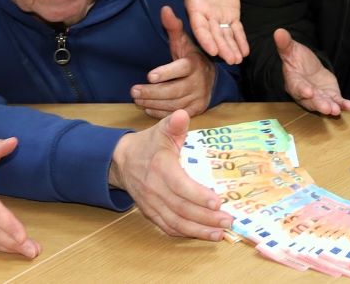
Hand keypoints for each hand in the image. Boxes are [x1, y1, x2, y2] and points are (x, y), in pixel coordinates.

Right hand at [110, 110, 231, 240]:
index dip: (198, 196)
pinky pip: (167, 227)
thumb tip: (182, 115)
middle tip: (227, 221)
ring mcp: (151, 203)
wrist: (121, 160)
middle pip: (181, 208)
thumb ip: (174, 124)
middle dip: (206, 217)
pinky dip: (184, 234)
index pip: (180, 186)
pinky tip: (202, 234)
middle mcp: (155, 189)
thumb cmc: (148, 144)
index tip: (218, 202)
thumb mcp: (161, 130)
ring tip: (219, 233)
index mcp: (161, 168)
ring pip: (175, 222)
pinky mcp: (150, 212)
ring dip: (198, 230)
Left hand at [131, 6, 215, 117]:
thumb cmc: (192, 59)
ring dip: (152, 103)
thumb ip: (173, 27)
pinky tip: (147, 108)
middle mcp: (198, 82)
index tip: (150, 76)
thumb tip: (165, 9)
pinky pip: (176, 114)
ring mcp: (197, 98)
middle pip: (173, 90)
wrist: (212, 80)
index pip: (181, 68)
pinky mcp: (195, 110)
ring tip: (137, 99)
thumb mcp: (184, 43)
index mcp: (194, 64)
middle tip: (134, 91)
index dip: (166, 72)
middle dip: (152, 92)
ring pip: (173, 104)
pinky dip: (160, 113)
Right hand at [176, 0, 247, 63]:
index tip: (213, 51)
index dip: (206, 39)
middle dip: (222, 48)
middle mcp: (206, 16)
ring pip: (225, 36)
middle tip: (231, 60)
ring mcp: (219, 17)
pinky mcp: (231, 15)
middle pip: (214, 35)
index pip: (199, 26)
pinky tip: (245, 52)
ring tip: (238, 60)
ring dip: (231, 48)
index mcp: (195, 7)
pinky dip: (241, 40)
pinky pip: (236, 30)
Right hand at [274, 28, 349, 115]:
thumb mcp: (291, 50)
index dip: (303, 90)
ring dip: (331, 107)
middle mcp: (306, 93)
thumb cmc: (296, 60)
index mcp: (294, 82)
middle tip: (326, 108)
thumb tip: (278, 31)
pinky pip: (336, 101)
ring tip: (336, 110)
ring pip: (324, 103)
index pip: (297, 87)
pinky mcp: (330, 96)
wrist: (306, 67)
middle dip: (319, 104)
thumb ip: (285, 43)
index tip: (308, 92)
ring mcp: (319, 96)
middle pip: (311, 100)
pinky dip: (343, 104)